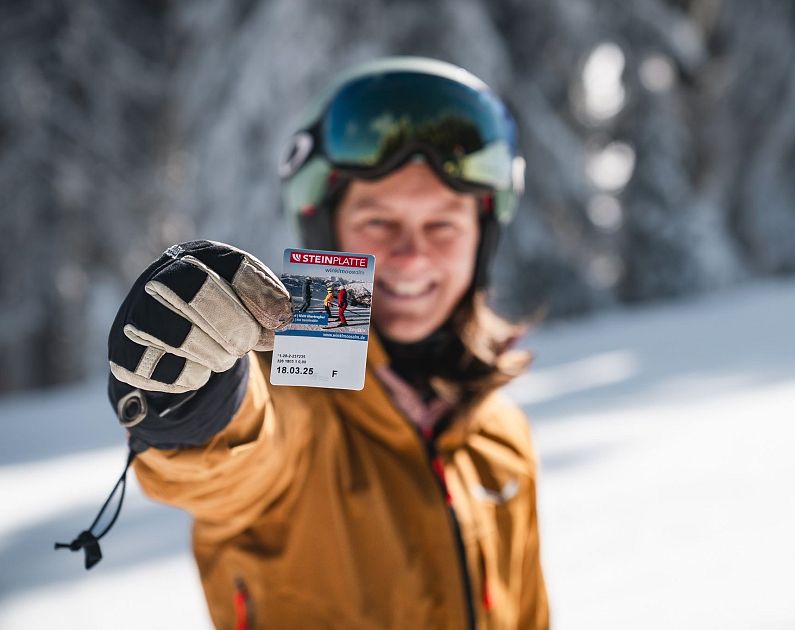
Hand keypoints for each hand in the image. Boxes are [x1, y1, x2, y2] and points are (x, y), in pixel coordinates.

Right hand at [108, 240, 291, 393]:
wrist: (167, 336)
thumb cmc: (218, 310)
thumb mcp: (245, 296)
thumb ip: (267, 300)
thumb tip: (284, 316)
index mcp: (198, 256)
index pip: (231, 265)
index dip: (260, 293)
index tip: (280, 319)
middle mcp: (161, 278)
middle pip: (199, 295)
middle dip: (236, 327)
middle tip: (250, 343)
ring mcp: (138, 316)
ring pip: (184, 338)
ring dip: (217, 354)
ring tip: (224, 353)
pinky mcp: (128, 356)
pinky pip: (171, 372)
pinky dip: (196, 375)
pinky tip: (198, 364)